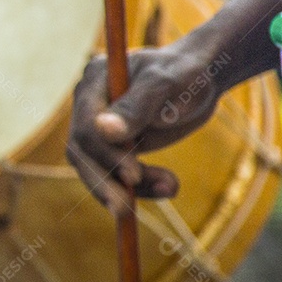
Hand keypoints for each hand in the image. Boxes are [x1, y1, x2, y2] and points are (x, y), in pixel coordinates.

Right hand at [66, 48, 222, 215]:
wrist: (199, 79)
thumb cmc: (186, 73)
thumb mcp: (168, 84)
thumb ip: (137, 106)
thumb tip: (104, 131)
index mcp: (94, 82)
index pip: (86, 126)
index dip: (105, 153)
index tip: (134, 174)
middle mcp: (87, 105)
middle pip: (82, 152)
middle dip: (106, 181)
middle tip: (126, 208)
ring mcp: (97, 128)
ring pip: (95, 168)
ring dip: (126, 188)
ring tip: (170, 189)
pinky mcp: (111, 147)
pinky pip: (114, 175)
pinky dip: (139, 187)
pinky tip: (167, 188)